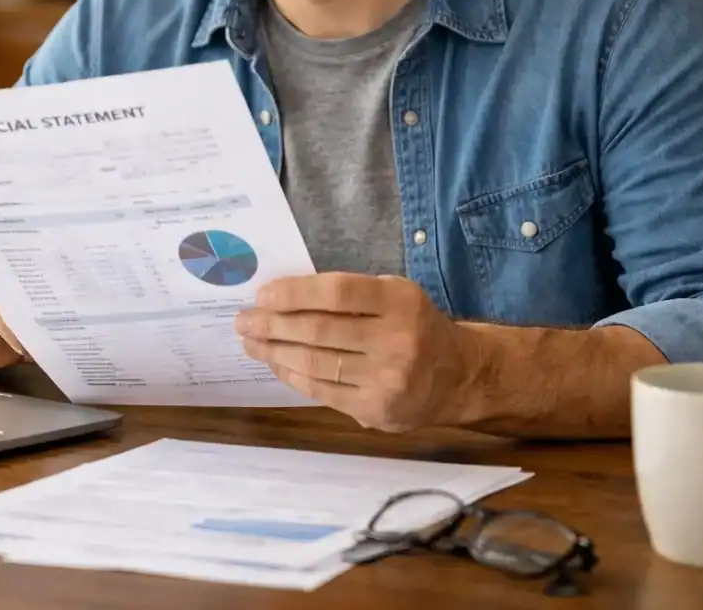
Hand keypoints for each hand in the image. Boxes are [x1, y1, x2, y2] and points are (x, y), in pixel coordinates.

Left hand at [234, 273, 480, 431]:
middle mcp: (397, 341)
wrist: (458, 376)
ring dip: (274, 352)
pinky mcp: (376, 410)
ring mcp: (387, 380)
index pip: (337, 294)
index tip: (263, 294)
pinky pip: (322, 391)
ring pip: (316, 364)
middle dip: (272, 324)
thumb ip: (349, 295)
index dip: (294, 293)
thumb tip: (282, 296)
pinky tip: (276, 364)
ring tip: (251, 342)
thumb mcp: (395, 296)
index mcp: (400, 302)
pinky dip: (292, 376)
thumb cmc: (414, 326)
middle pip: (319, 331)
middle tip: (244, 320)